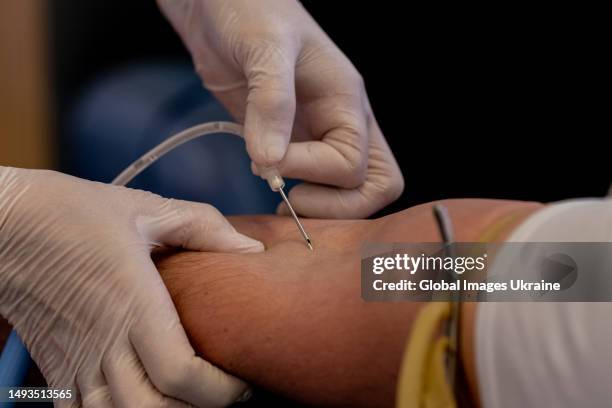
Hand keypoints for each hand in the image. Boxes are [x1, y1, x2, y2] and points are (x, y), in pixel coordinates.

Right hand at [0, 167, 262, 406]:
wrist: (5, 220)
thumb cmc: (75, 210)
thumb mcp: (145, 207)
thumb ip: (204, 226)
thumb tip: (252, 248)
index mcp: (133, 301)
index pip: (181, 375)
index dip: (219, 391)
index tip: (241, 381)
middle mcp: (102, 340)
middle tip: (223, 394)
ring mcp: (73, 358)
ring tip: (184, 400)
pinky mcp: (53, 364)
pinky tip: (137, 402)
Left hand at [158, 0, 403, 217]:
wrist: (219, 6)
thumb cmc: (249, 10)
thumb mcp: (265, 46)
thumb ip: (272, 103)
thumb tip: (271, 163)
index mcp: (347, 99)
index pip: (354, 164)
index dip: (313, 172)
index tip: (269, 160)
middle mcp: (342, 122)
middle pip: (373, 187)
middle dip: (335, 205)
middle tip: (289, 199)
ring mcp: (319, 135)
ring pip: (348, 191)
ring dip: (317, 204)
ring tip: (275, 191)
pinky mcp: (293, 141)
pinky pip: (313, 183)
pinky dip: (296, 193)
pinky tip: (266, 179)